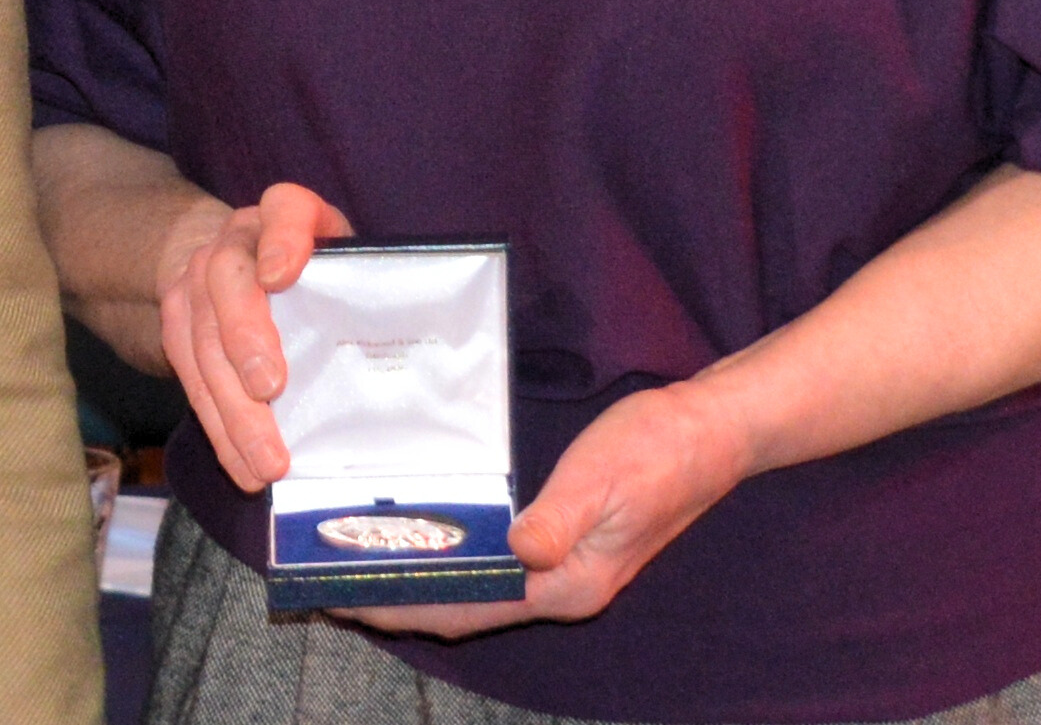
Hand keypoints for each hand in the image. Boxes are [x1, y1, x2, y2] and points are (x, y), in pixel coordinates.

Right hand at [155, 182, 352, 490]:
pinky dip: (218, 426)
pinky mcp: (177, 324)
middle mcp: (234, 241)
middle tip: (269, 388)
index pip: (285, 209)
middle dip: (245, 333)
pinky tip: (244, 465)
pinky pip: (190, 377)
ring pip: (203, 339)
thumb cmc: (314, 270)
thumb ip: (368, 287)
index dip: (281, 238)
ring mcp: (197, 282)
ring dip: (234, 405)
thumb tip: (421, 356)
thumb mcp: (344, 259)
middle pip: (229, 279)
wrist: (237, 257)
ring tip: (268, 460)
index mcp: (285, 215)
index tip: (281, 274)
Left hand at [338, 377, 752, 637]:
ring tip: (359, 561)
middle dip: (398, 600)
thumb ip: (560, 520)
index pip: (469, 607)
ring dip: (420, 581)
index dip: (404, 605)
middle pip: (464, 608)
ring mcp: (564, 568)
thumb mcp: (604, 475)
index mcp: (568, 583)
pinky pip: (493, 564)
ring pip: (476, 589)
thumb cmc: (658, 448)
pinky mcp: (563, 543)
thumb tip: (515, 552)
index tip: (346, 597)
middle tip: (330, 581)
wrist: (710, 432)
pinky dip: (452, 557)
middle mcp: (561, 587)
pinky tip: (423, 535)